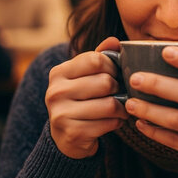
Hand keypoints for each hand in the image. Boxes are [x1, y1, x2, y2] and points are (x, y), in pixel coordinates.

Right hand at [45, 37, 128, 158]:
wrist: (65, 137)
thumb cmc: (80, 100)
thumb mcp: (85, 76)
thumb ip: (100, 56)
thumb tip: (114, 41)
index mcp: (58, 73)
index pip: (96, 60)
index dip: (113, 67)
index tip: (115, 75)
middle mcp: (56, 92)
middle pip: (105, 82)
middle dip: (119, 89)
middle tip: (119, 94)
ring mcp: (62, 114)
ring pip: (110, 104)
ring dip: (122, 108)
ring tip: (120, 109)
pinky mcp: (73, 133)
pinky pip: (109, 123)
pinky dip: (117, 122)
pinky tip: (113, 122)